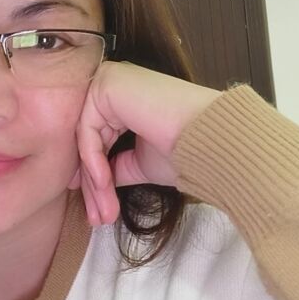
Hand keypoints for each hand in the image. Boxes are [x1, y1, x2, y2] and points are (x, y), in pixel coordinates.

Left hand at [71, 62, 220, 225]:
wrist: (212, 141)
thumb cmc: (186, 149)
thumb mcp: (141, 162)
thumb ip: (116, 165)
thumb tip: (94, 183)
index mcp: (124, 98)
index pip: (99, 140)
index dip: (96, 178)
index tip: (96, 211)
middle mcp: (115, 84)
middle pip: (91, 141)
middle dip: (94, 185)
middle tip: (97, 219)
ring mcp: (110, 81)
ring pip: (87, 139)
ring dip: (94, 182)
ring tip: (102, 214)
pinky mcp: (106, 84)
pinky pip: (88, 130)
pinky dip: (93, 161)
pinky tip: (104, 186)